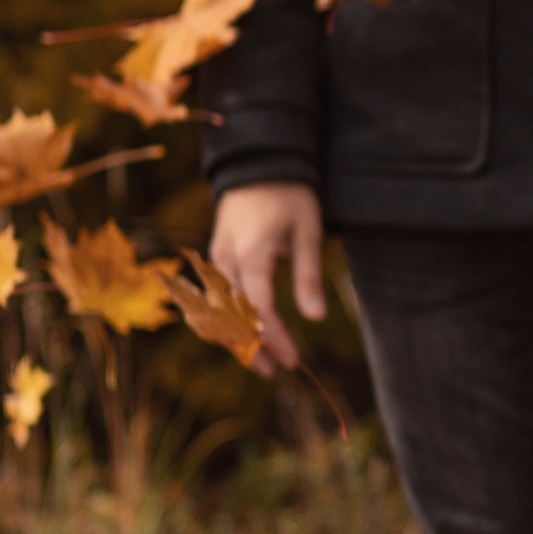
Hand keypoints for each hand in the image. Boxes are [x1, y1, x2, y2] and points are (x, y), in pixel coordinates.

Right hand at [208, 178, 325, 373]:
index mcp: (252, 253)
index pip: (259, 307)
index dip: (274, 337)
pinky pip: (218, 295)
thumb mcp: (308, 232)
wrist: (257, 162)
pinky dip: (231, 318)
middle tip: (274, 371)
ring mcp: (216, 257)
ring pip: (222, 308)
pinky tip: (246, 334)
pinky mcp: (216, 255)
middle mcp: (226, 259)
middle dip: (252, 346)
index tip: (291, 360)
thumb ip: (309, 276)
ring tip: (261, 360)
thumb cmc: (289, 194)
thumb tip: (316, 318)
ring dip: (239, 336)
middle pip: (234, 315)